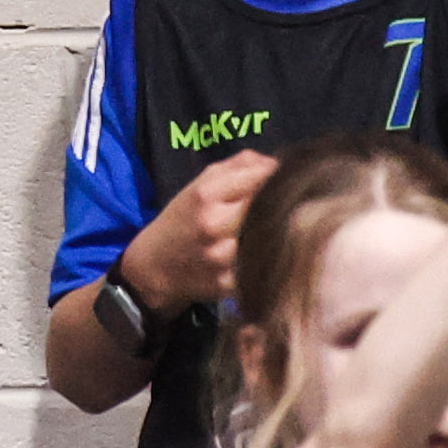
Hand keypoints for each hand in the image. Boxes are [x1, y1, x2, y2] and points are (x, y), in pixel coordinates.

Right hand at [120, 154, 276, 311]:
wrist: (154, 267)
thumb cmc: (184, 220)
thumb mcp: (202, 183)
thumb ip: (240, 165)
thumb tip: (279, 163)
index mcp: (207, 193)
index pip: (261, 176)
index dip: (280, 176)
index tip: (288, 178)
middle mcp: (213, 224)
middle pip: (270, 208)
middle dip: (284, 205)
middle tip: (292, 205)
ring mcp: (220, 257)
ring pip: (271, 239)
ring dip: (282, 233)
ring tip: (284, 230)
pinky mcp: (227, 284)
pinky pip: (263, 269)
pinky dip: (271, 261)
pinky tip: (270, 255)